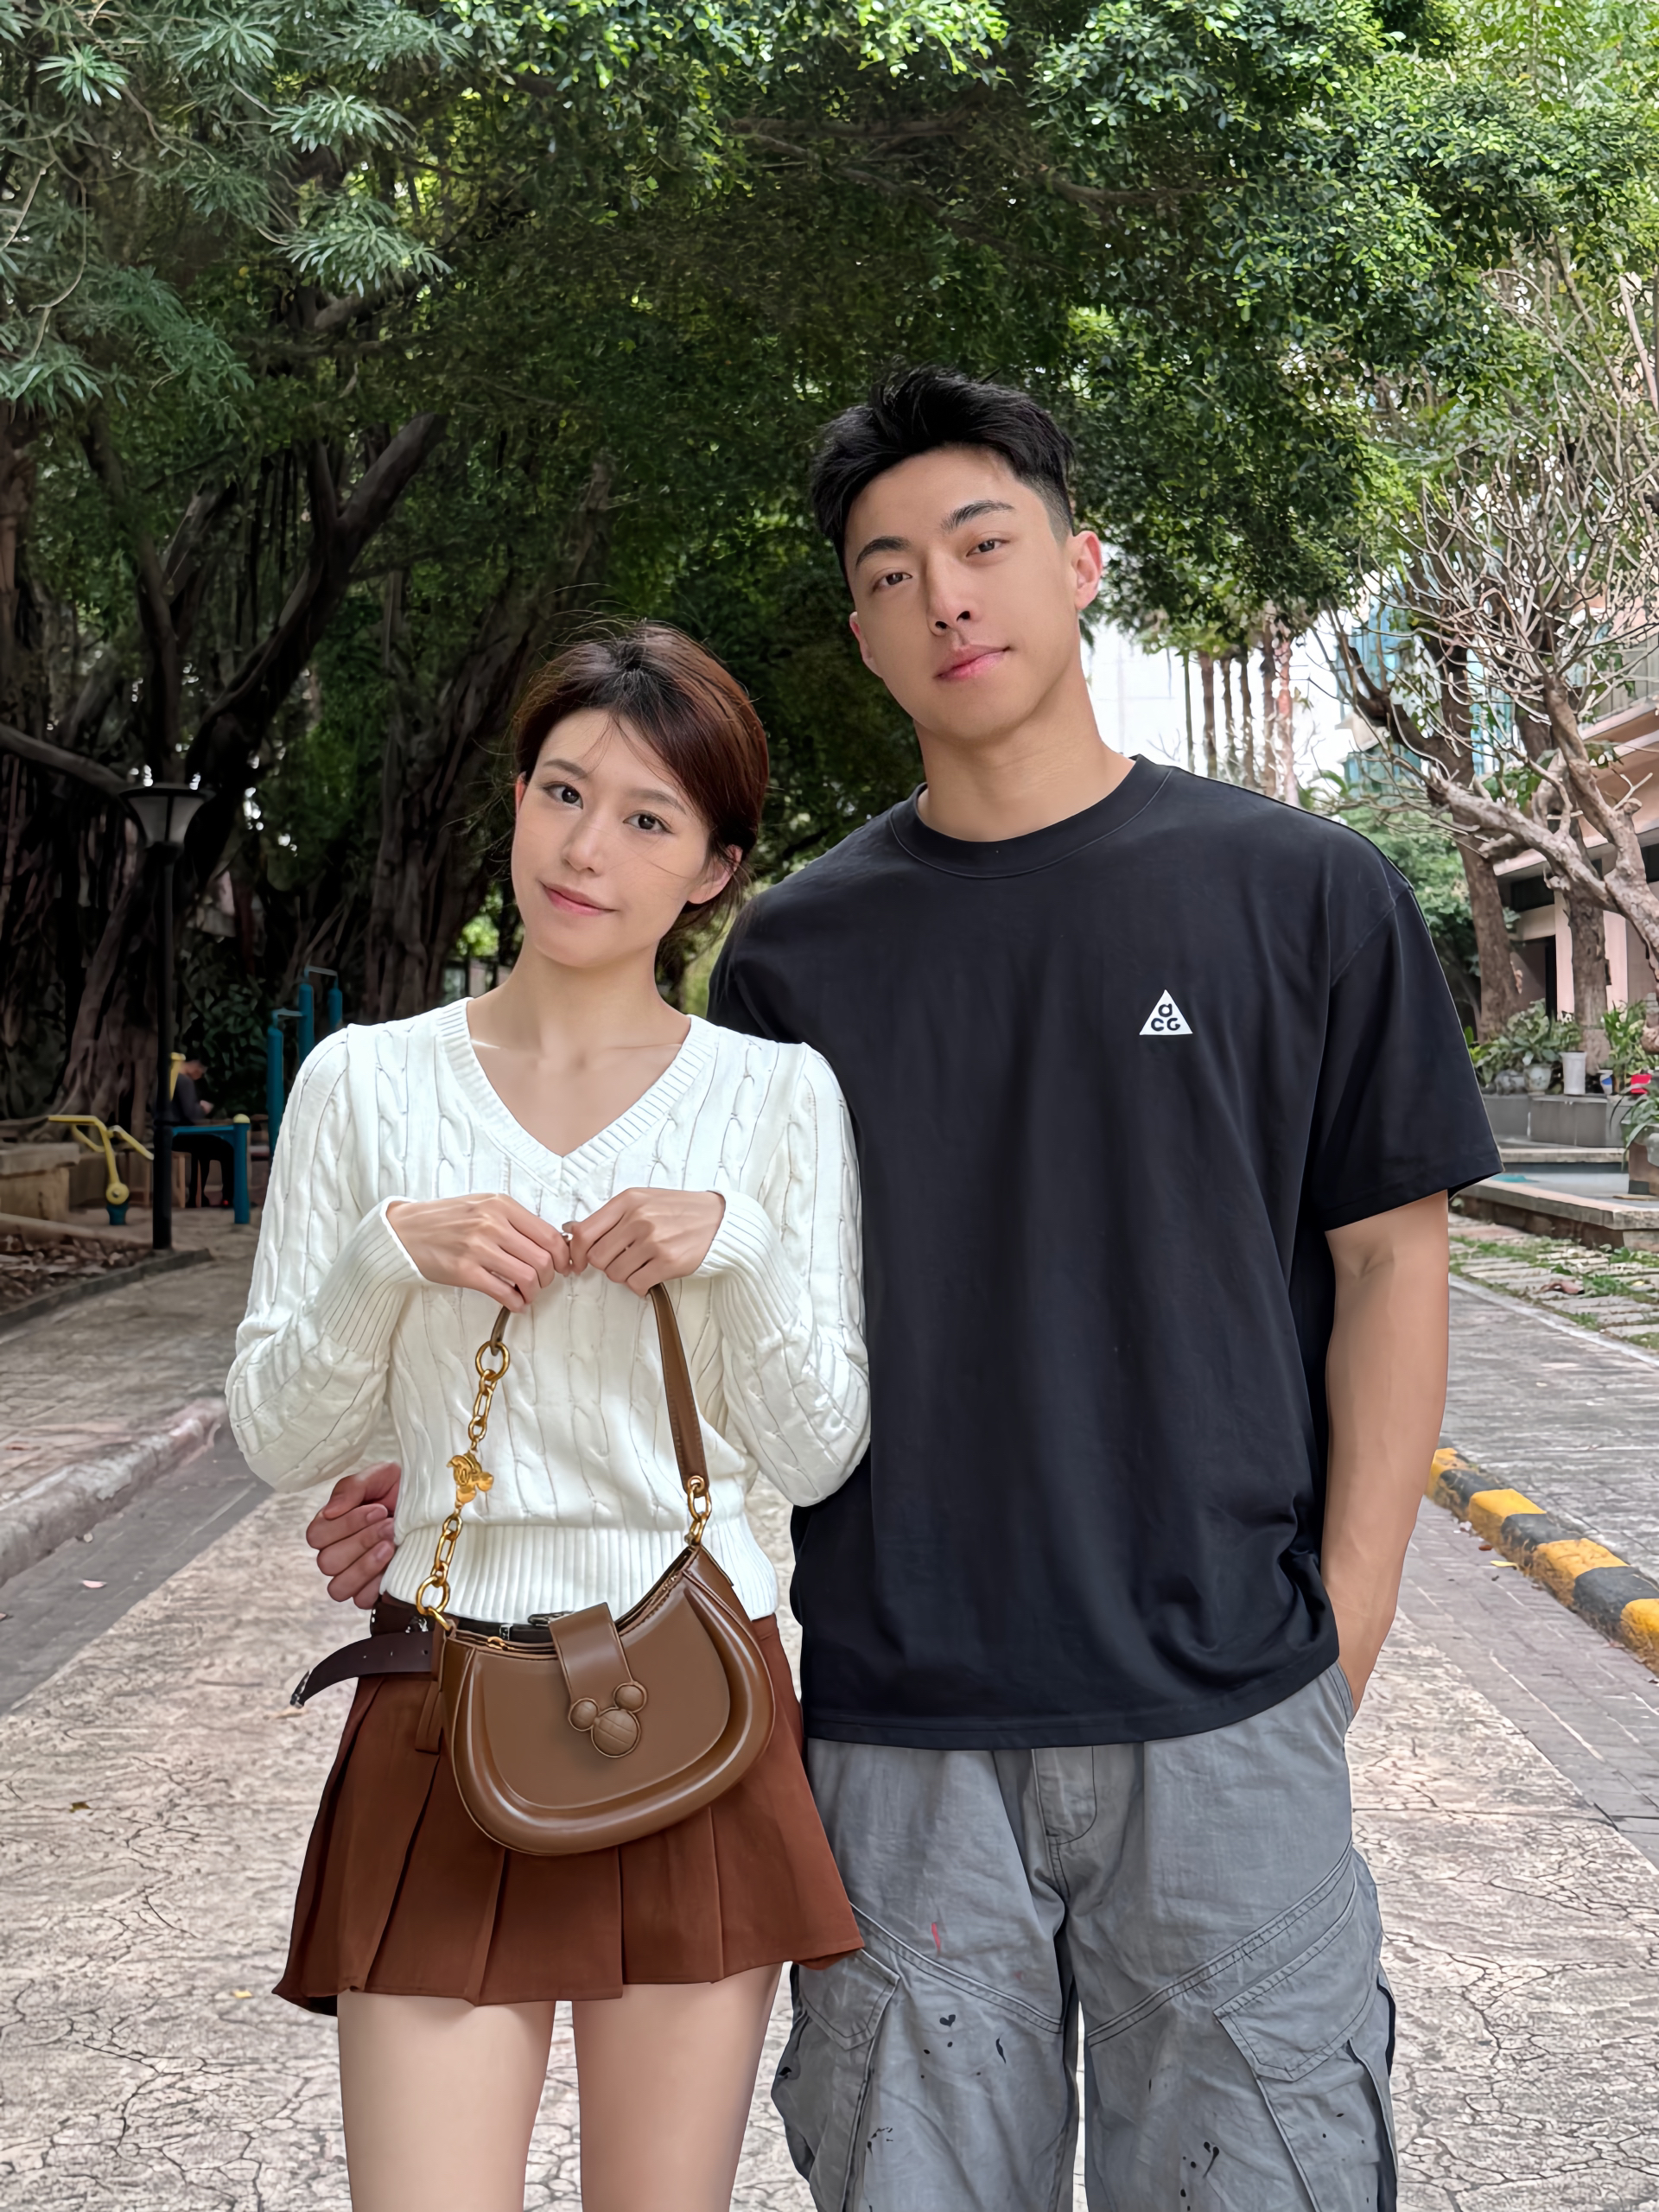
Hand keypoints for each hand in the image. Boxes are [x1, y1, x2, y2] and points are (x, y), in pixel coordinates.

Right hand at [307, 1463, 401, 1608]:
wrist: (436, 1506)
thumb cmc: (403, 1489)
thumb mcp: (380, 1477)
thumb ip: (351, 1488)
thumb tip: (329, 1512)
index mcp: (332, 1525)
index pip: (317, 1535)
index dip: (346, 1524)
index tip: (378, 1510)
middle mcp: (337, 1553)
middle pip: (327, 1561)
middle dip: (361, 1541)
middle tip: (390, 1526)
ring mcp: (353, 1575)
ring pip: (338, 1586)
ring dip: (365, 1565)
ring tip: (391, 1546)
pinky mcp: (371, 1592)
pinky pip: (360, 1600)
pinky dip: (375, 1585)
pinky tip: (393, 1565)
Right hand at [387, 1194, 571, 1309]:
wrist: (404, 1231)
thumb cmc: (445, 1219)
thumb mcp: (482, 1206)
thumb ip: (513, 1220)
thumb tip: (548, 1243)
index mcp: (501, 1205)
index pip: (549, 1234)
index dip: (562, 1256)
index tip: (562, 1265)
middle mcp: (492, 1224)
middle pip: (542, 1258)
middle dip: (549, 1276)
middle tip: (544, 1282)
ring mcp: (477, 1247)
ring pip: (527, 1276)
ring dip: (534, 1291)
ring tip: (528, 1294)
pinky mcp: (464, 1271)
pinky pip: (503, 1292)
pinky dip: (516, 1302)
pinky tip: (515, 1303)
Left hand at [566, 1188, 725, 1295]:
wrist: (719, 1219)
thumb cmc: (679, 1210)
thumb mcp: (644, 1199)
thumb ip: (612, 1215)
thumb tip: (574, 1231)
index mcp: (628, 1201)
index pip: (585, 1232)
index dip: (577, 1252)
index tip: (580, 1262)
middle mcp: (638, 1219)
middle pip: (598, 1257)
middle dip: (606, 1264)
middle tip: (622, 1261)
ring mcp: (654, 1241)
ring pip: (615, 1273)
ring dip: (625, 1275)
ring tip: (641, 1266)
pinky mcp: (668, 1262)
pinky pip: (636, 1284)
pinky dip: (639, 1286)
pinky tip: (649, 1277)